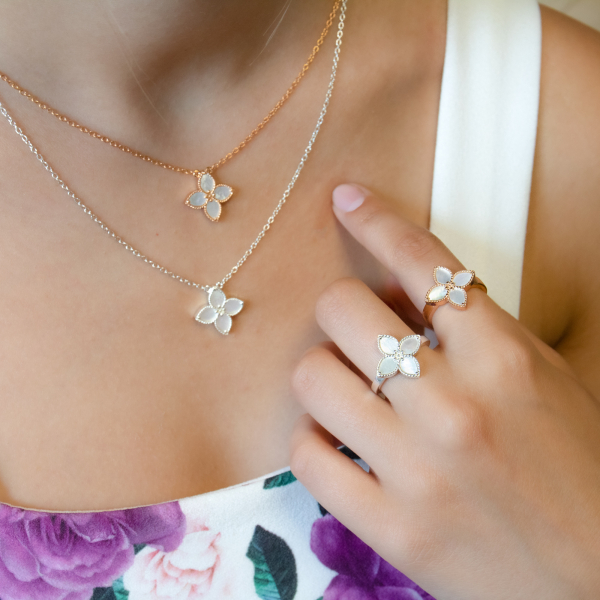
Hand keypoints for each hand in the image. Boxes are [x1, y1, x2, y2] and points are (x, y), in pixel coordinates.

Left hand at [290, 184, 599, 598]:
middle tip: (356, 329)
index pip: (423, 261)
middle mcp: (456, 406)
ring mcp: (418, 470)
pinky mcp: (391, 527)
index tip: (346, 200)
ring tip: (347, 389)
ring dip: (320, 373)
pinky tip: (336, 440)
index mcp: (505, 359)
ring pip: (311, 376)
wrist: (597, 582)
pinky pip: (307, 455)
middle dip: (341, 308)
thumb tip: (402, 293)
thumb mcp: (544, 380)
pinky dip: (312, 438)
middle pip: (342, 307)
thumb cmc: (578, 473)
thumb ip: (477, 334)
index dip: (375, 219)